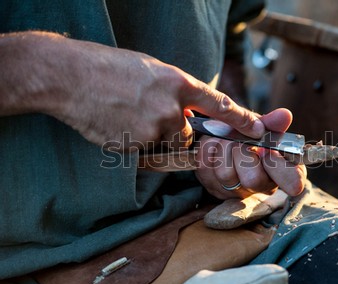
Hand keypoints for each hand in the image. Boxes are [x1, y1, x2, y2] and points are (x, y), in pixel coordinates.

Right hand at [1, 32, 264, 150]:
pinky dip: (132, 142)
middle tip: (145, 113)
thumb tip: (185, 109)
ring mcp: (153, 130)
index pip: (219, 104)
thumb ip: (174, 91)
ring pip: (163, 144)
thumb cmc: (108, 67)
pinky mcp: (134, 147)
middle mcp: (171, 109)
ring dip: (151, 137)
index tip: (257, 129)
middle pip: (185, 135)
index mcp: (177, 83)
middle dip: (172, 131)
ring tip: (125, 115)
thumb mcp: (150, 69)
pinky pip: (142, 151)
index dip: (241, 118)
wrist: (69, 76)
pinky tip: (115, 123)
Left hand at [194, 108, 306, 198]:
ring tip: (227, 139)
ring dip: (225, 148)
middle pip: (253, 180)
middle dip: (245, 152)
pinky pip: (207, 166)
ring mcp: (234, 189)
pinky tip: (216, 144)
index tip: (268, 150)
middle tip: (242, 140)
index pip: (294, 183)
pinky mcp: (211, 184)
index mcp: (282, 172)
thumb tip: (285, 115)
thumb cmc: (249, 134)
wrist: (223, 135)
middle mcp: (260, 187)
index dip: (280, 168)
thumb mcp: (262, 127)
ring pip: (226, 174)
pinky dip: (210, 148)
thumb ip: (272, 123)